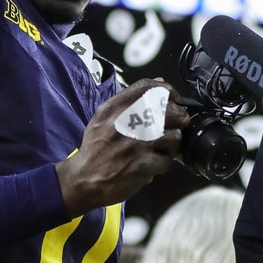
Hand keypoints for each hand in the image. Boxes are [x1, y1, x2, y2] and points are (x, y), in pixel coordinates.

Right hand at [56, 79, 190, 216]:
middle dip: (179, 118)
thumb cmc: (96, 149)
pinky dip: (163, 163)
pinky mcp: (143, 164)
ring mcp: (137, 144)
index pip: (148, 87)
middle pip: (170, 110)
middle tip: (175, 126)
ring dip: (172, 143)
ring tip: (163, 147)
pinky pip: (168, 160)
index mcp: (115, 109)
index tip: (174, 99)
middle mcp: (127, 123)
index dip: (168, 90)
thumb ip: (131, 99)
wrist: (83, 180)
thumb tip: (160, 81)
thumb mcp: (104, 118)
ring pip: (174, 135)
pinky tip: (154, 164)